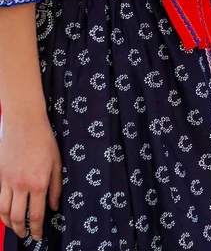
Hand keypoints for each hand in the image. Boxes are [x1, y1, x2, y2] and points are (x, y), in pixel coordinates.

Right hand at [0, 116, 61, 240]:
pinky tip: (6, 214)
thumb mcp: (57, 162)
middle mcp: (22, 185)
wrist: (25, 123)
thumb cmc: (44, 140)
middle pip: (17, 217)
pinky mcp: (0, 175)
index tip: (38, 236)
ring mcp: (8, 181)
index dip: (37, 229)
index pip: (36, 215)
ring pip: (4, 212)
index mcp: (39, 183)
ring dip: (9, 224)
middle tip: (26, 236)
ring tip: (15, 229)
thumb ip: (56, 187)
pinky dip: (1, 211)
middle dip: (22, 231)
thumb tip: (54, 207)